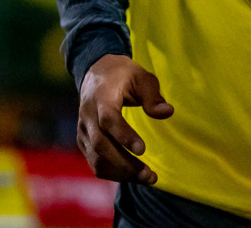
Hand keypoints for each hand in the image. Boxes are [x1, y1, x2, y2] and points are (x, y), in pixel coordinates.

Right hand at [77, 54, 173, 183]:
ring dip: (121, 173)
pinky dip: (113, 173)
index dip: (124, 136)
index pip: (108, 120)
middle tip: (150, 175)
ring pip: (97, 159)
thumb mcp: (142, 77)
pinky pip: (95, 163)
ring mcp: (83, 131)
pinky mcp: (83, 141)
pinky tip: (133, 175)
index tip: (143, 149)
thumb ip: (153, 96)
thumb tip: (168, 113)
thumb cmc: (123, 75)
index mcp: (101, 98)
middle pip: (101, 146)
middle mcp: (87, 116)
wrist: (96, 72)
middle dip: (126, 164)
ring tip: (147, 178)